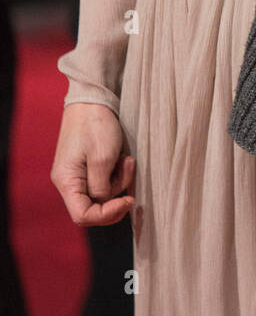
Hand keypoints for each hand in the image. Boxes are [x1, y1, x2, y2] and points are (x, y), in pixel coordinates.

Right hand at [51, 102, 135, 226]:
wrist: (93, 99)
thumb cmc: (95, 125)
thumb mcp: (103, 159)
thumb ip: (103, 188)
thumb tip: (105, 201)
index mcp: (67, 181)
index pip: (83, 215)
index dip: (106, 215)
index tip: (127, 201)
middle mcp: (69, 181)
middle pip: (94, 206)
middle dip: (116, 195)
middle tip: (129, 172)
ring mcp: (78, 174)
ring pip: (102, 193)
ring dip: (120, 180)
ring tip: (127, 159)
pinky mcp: (88, 166)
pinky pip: (104, 181)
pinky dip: (117, 174)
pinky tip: (124, 159)